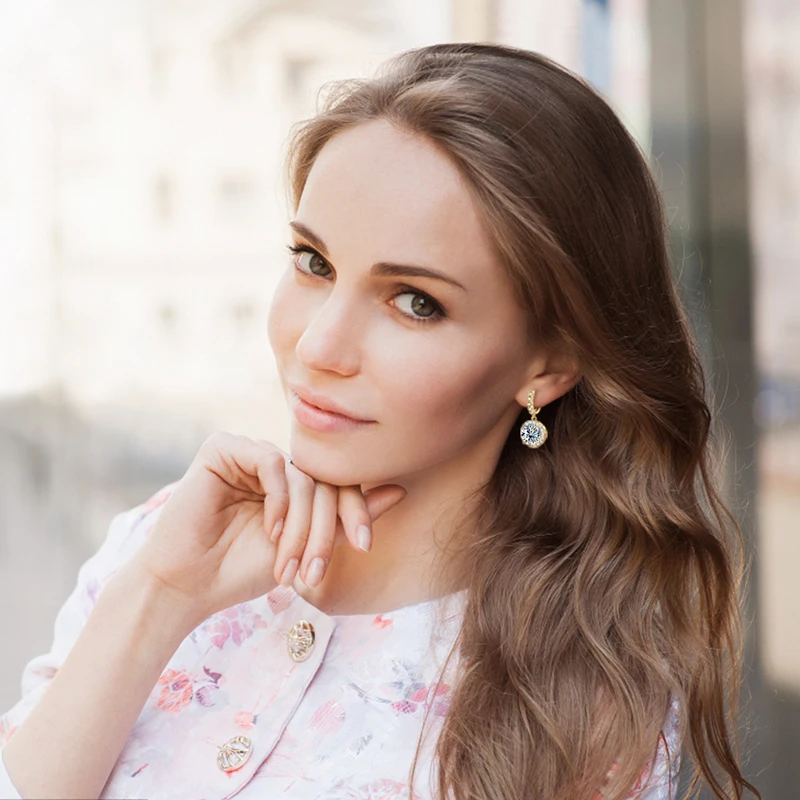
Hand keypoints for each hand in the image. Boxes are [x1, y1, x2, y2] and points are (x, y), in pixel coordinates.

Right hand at [125, 432, 406, 623]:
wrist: (189, 585)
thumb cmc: (242, 570)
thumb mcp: (307, 547)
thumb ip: (345, 517)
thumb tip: (400, 489)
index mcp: (293, 485)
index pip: (338, 483)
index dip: (356, 510)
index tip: (364, 545)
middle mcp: (275, 466)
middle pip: (324, 480)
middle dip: (324, 529)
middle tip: (315, 570)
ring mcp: (249, 454)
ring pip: (302, 474)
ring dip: (302, 522)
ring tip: (288, 559)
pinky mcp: (223, 448)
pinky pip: (272, 460)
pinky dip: (278, 496)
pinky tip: (270, 528)